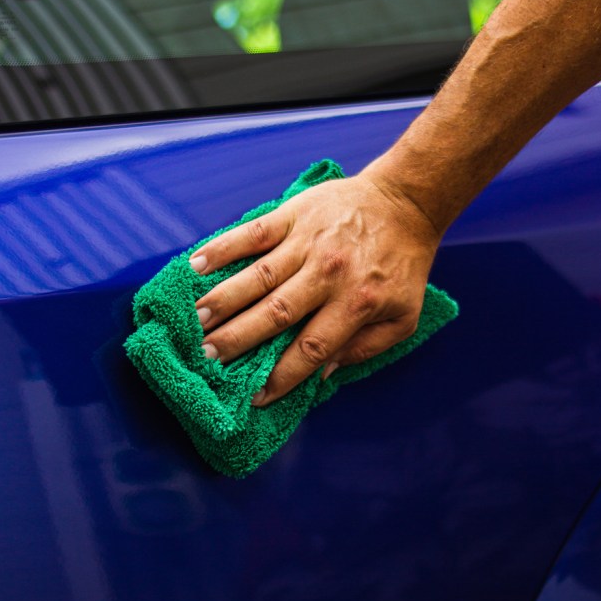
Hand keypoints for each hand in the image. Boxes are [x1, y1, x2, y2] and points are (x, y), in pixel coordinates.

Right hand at [190, 172, 441, 406]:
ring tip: (195, 319)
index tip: (254, 396)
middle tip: (205, 357)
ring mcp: (309, 242)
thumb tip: (323, 374)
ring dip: (223, 298)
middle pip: (275, 314)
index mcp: (357, 303)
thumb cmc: (401, 265)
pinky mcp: (294, 214)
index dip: (281, 376)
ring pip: (259, 276)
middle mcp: (329, 274)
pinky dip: (223, 249)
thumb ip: (366, 349)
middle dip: (237, 339)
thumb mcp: (402, 317)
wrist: (405, 203)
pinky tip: (196, 265)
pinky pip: (253, 233)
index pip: (311, 349)